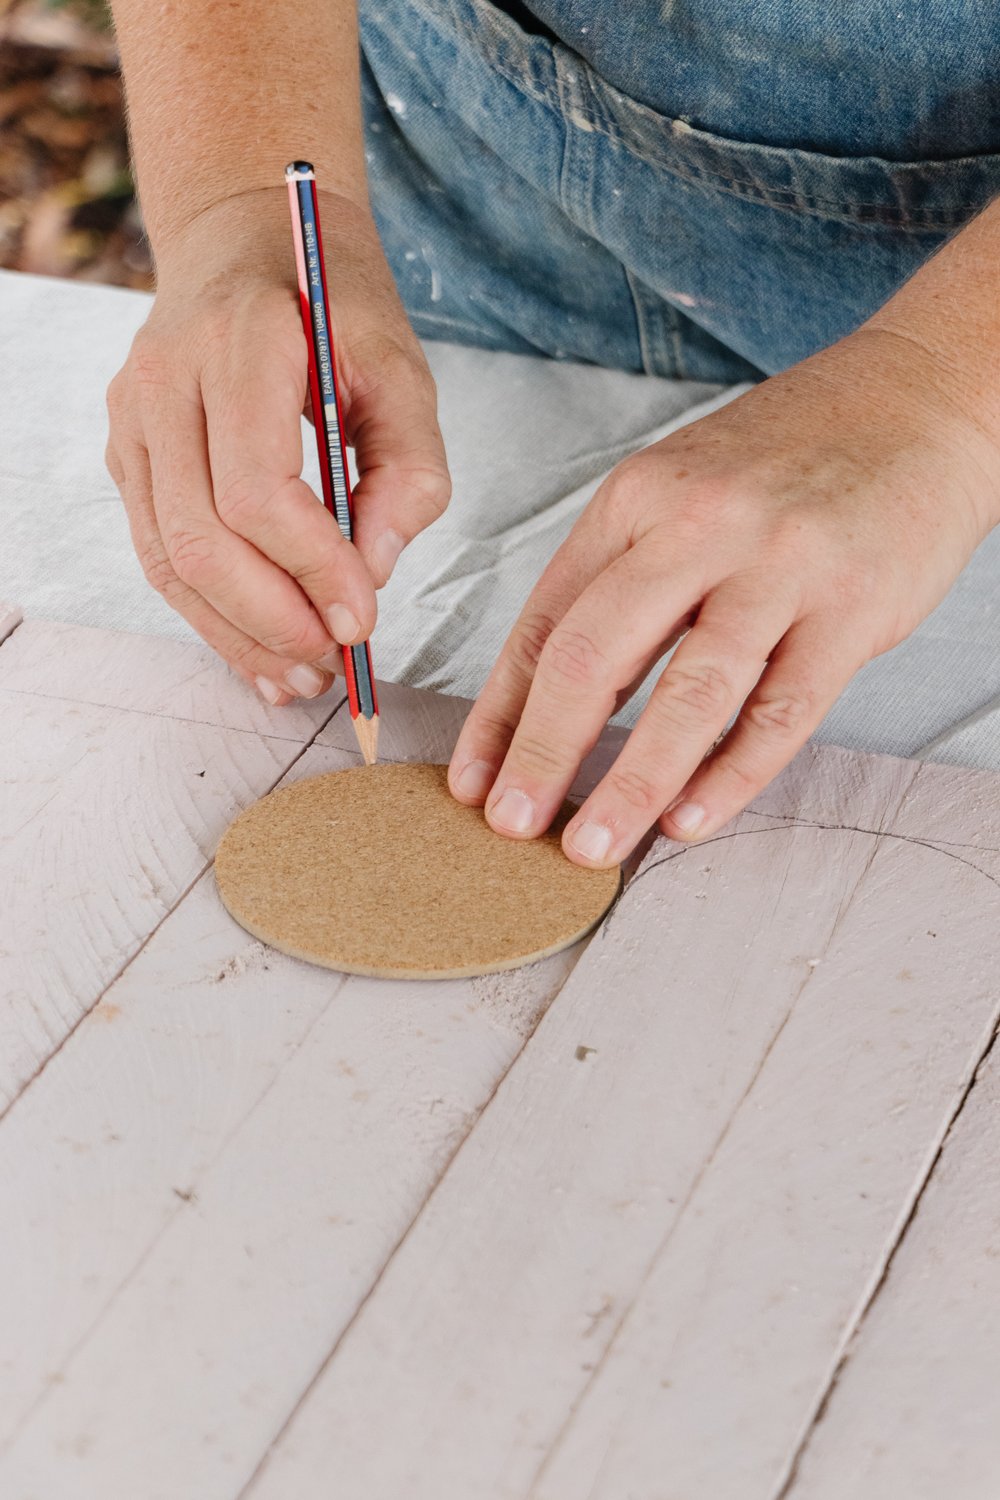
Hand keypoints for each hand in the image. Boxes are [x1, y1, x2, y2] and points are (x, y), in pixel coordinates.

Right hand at [105, 188, 449, 704]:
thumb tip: (377, 571)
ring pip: (167, 560)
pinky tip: (261, 652)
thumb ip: (409, 467)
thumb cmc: (333, 304)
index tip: (363, 619)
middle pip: (200, 538)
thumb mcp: (401, 366)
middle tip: (335, 662)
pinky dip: (211, 616)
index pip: (256, 490)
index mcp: (238, 342)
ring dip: (238, 634)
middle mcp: (164, 379)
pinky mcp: (127, 454)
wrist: (246, 239)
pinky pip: (158, 554)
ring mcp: (131, 419)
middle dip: (272, 618)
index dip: (311, 569)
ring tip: (302, 678)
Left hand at [449, 325, 999, 863]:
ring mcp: (779, 566)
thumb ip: (618, 580)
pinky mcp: (851, 608)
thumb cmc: (784, 459)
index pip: (546, 621)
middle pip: (598, 655)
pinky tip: (690, 821)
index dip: (500, 713)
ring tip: (593, 846)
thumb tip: (552, 697)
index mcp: (635, 499)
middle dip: (543, 752)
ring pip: (689, 694)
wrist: (915, 402)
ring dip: (633, 782)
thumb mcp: (676, 489)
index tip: (473, 782)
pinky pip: (781, 711)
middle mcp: (699, 526)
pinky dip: (731, 775)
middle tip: (513, 825)